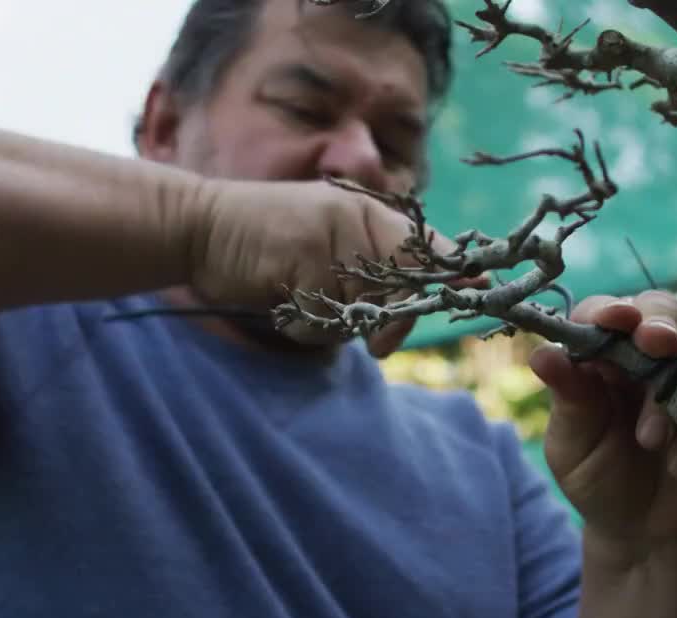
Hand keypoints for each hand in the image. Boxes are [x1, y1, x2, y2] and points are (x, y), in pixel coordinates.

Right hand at [186, 177, 462, 356]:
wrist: (194, 227)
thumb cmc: (260, 243)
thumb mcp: (322, 243)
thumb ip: (370, 266)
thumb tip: (429, 294)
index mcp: (368, 214)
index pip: (431, 247)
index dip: (460, 271)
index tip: (482, 286)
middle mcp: (356, 219)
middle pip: (409, 285)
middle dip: (400, 319)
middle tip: (383, 345)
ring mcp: (330, 238)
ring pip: (366, 309)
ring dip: (336, 325)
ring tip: (298, 300)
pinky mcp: (303, 261)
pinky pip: (325, 318)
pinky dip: (305, 325)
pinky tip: (278, 300)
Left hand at [528, 291, 676, 567]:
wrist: (649, 535)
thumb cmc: (601, 483)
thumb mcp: (573, 448)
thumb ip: (567, 401)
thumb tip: (542, 354)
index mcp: (600, 360)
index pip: (601, 315)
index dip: (608, 311)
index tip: (615, 319)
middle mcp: (645, 358)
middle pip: (657, 311)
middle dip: (657, 323)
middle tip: (657, 345)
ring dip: (675, 380)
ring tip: (649, 439)